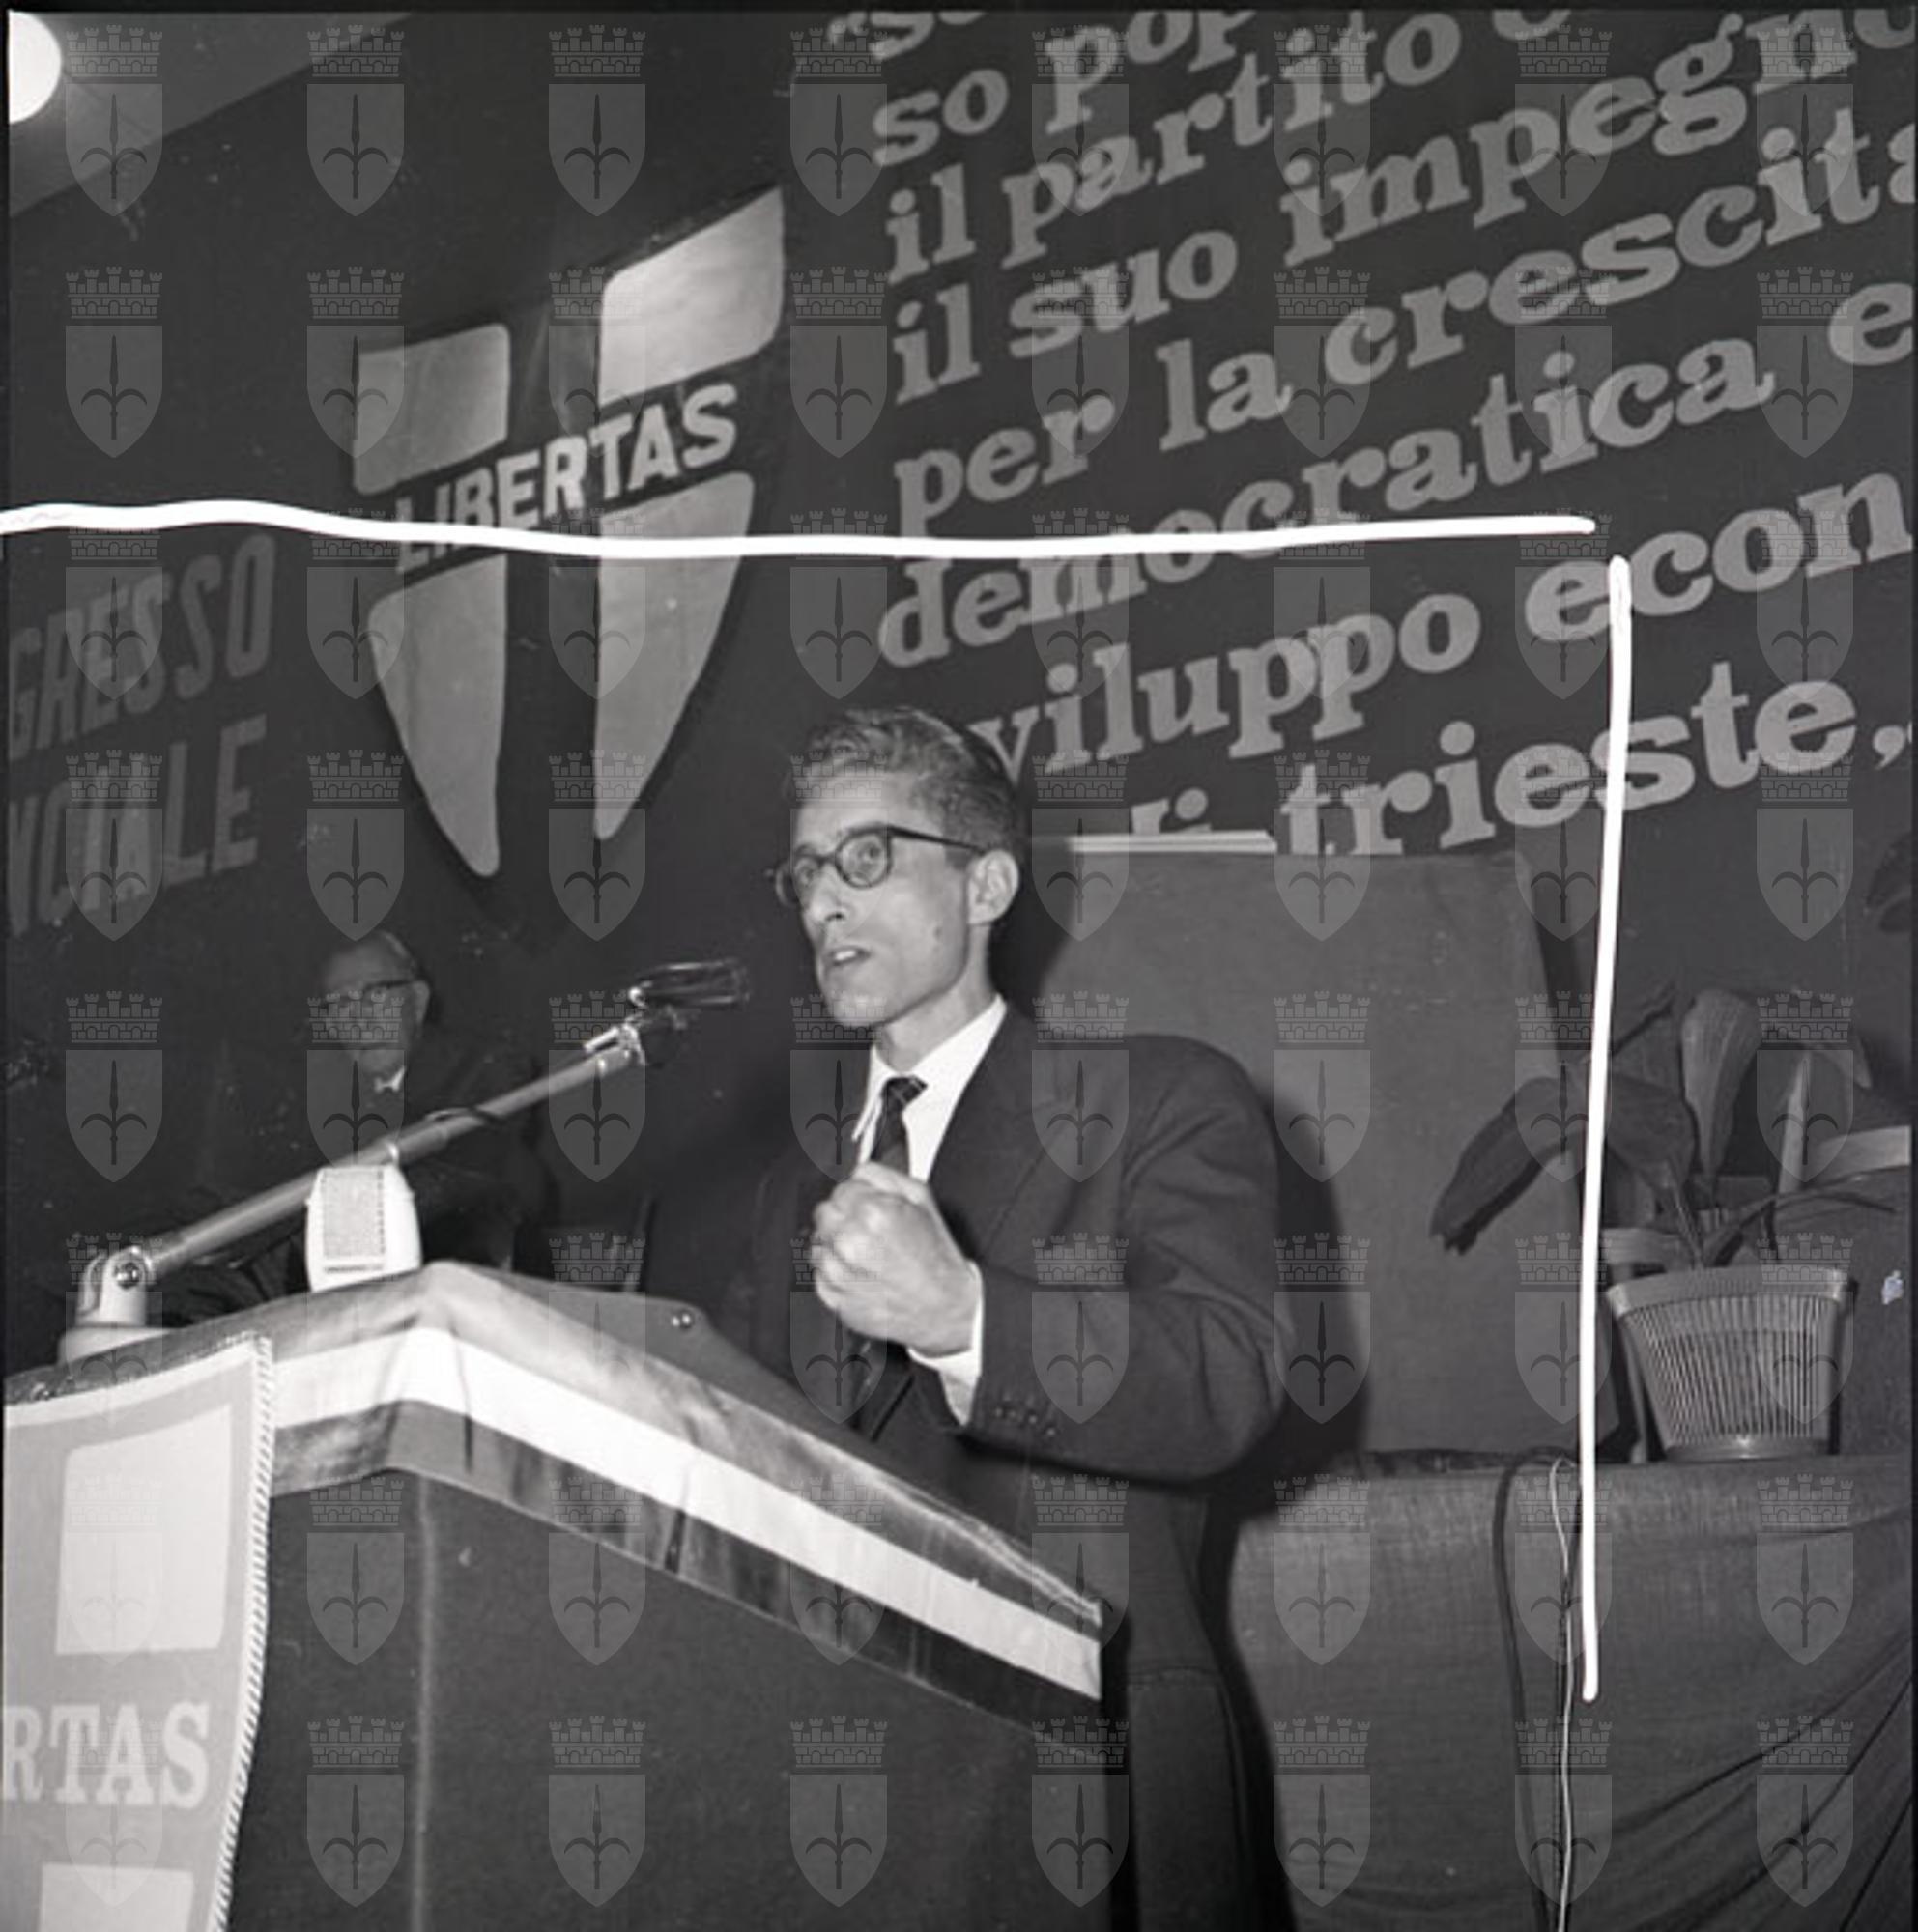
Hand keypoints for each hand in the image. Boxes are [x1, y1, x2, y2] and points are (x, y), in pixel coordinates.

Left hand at [810, 1163, 979, 1356]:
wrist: (943, 1308)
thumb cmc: (936, 1259)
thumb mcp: (922, 1200)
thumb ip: (883, 1176)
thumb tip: (859, 1172)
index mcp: (873, 1213)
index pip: (841, 1188)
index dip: (859, 1196)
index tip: (870, 1206)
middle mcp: (851, 1242)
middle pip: (824, 1212)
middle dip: (845, 1217)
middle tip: (870, 1230)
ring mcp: (839, 1272)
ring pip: (817, 1242)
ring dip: (837, 1244)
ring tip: (869, 1254)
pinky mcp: (833, 1297)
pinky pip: (818, 1272)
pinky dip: (835, 1271)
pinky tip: (863, 1273)